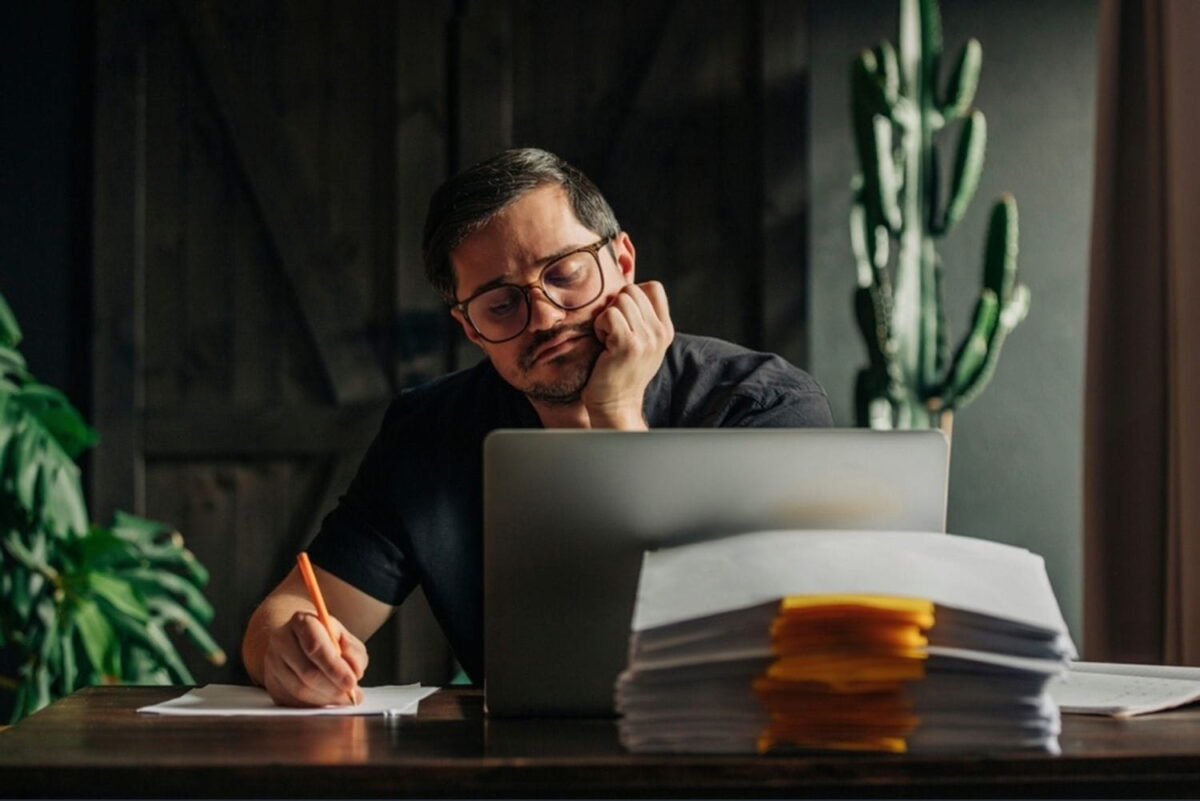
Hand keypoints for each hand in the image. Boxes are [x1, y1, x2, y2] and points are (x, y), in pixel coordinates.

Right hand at [261, 610, 367, 706]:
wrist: (296, 640)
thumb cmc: (325, 638)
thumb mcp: (344, 638)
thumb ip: (354, 653)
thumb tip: (354, 673)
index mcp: (301, 621)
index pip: (316, 647)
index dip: (335, 668)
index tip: (351, 682)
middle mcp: (281, 640)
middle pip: (307, 672)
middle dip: (333, 688)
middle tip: (351, 695)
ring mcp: (272, 663)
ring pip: (300, 690)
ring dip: (326, 699)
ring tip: (343, 698)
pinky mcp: (271, 683)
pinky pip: (293, 701)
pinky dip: (314, 705)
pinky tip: (327, 700)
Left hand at [583, 281, 673, 428]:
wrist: (616, 404)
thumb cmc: (620, 371)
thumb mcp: (641, 343)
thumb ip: (642, 317)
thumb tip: (625, 287)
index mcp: (665, 329)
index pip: (653, 287)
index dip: (632, 294)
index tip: (623, 317)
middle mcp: (660, 332)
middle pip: (632, 290)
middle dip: (616, 306)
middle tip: (612, 331)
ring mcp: (646, 339)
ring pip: (620, 300)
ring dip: (606, 317)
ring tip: (607, 339)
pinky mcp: (628, 345)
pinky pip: (609, 315)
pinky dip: (600, 326)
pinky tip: (602, 343)